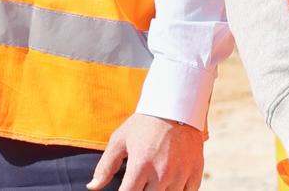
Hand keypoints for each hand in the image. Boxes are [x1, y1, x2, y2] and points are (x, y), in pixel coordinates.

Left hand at [88, 113, 203, 190]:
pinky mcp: (195, 171)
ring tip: (156, 179)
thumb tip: (92, 187)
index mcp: (141, 166)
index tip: (126, 188)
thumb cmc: (144, 124)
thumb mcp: (120, 140)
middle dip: (143, 190)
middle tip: (142, 179)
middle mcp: (162, 173)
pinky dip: (179, 190)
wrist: (177, 106)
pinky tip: (172, 181)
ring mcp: (181, 173)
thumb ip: (105, 166)